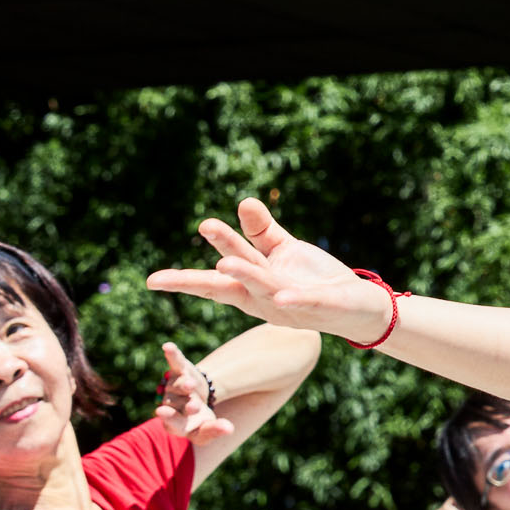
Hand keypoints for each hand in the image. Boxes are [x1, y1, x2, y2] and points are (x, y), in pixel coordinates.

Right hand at [146, 200, 391, 343]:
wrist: (358, 308)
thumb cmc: (314, 280)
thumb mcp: (284, 250)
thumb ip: (262, 230)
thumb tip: (243, 202)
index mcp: (251, 285)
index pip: (213, 281)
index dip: (183, 280)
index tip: (152, 281)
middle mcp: (264, 297)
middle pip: (234, 278)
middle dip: (218, 256)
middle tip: (201, 230)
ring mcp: (291, 303)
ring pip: (263, 286)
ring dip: (245, 275)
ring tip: (227, 263)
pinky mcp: (319, 304)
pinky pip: (303, 300)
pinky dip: (291, 298)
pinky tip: (282, 295)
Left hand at [153, 341, 236, 446]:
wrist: (197, 403)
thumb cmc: (201, 422)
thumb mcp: (209, 429)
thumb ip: (216, 429)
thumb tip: (229, 428)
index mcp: (175, 424)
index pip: (172, 423)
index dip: (170, 418)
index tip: (162, 413)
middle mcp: (170, 404)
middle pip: (176, 404)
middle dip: (187, 404)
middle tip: (194, 406)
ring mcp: (173, 387)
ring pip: (178, 385)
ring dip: (184, 384)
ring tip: (191, 385)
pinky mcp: (179, 371)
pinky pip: (175, 362)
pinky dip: (173, 355)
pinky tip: (168, 346)